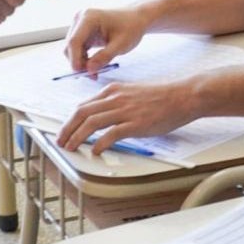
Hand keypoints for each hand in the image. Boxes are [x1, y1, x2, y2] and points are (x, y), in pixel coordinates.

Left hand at [56, 80, 199, 153]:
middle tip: (61, 141)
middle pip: (82, 113)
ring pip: (91, 123)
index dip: (70, 120)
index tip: (65, 130)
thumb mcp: (132, 94)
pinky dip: (100, 144)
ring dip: (77, 137)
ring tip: (71, 147)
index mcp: (113, 91)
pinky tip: (96, 151)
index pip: (84, 105)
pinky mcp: (135, 123)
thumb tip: (102, 118)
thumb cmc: (161, 97)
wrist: (181, 96)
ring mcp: (125, 110)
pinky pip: (111, 134)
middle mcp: (115, 98)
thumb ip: (116, 103)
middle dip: (67, 128)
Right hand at [63, 7, 150, 72]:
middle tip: (93, 76)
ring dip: (81, 62)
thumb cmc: (131, 27)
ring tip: (96, 73)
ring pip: (72, 49)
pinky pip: (77, 48)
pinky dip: (84, 59)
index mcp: (89, 17)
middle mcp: (80, 19)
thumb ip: (104, 57)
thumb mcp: (121, 44)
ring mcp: (80, 24)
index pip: (74, 41)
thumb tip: (89, 70)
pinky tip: (94, 66)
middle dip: (79, 63)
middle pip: (71, 46)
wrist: (136, 18)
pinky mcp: (82, 31)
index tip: (82, 74)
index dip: (75, 59)